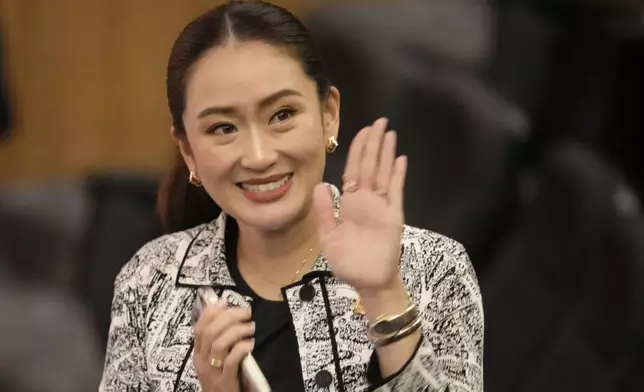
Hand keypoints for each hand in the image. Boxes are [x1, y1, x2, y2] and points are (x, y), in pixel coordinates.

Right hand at [193, 301, 254, 391]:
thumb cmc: (221, 376)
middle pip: (210, 332)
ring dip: (237, 331)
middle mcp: (202, 361)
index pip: (199, 328)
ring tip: (251, 327)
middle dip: (229, 317)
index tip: (226, 302)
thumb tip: (223, 307)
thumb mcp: (215, 357)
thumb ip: (218, 337)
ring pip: (219, 344)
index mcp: (198, 353)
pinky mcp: (225, 382)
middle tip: (246, 312)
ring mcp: (212, 372)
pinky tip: (251, 344)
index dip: (211, 312)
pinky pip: (231, 361)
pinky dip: (241, 348)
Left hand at [314, 118, 406, 293]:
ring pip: (383, 173)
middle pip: (370, 166)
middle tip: (379, 121)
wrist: (368, 283)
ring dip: (386, 153)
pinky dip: (398, 176)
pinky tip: (400, 159)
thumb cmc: (348, 262)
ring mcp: (381, 207)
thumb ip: (325, 212)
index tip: (362, 131)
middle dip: (373, 143)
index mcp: (350, 203)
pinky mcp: (393, 217)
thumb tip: (321, 185)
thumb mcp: (329, 237)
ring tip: (389, 132)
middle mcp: (367, 201)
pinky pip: (396, 192)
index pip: (354, 170)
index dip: (357, 150)